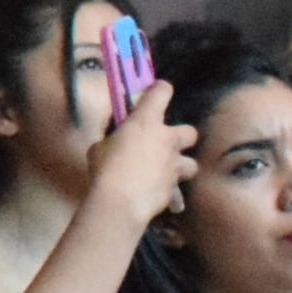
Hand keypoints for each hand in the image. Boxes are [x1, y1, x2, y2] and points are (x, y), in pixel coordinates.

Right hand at [70, 82, 198, 229]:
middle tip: (166, 144)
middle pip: (190, 132)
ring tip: (168, 172)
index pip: (162, 92)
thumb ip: (113, 141)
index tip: (153, 95)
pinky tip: (160, 197)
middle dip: (181, 138)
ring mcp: (174, 165)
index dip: (159, 90)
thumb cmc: (106, 168)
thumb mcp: (100, 147)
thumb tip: (116, 145)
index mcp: (146, 121)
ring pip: (191, 164)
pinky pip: (177, 193)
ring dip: (181, 166)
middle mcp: (167, 139)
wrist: (120, 202)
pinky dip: (172, 195)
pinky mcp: (174, 189)